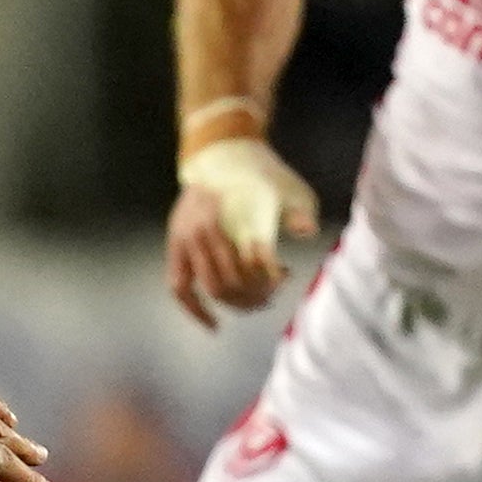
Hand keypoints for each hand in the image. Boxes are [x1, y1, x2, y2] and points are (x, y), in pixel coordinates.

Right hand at [168, 136, 318, 324]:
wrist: (220, 157)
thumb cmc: (257, 174)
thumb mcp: (285, 185)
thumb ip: (297, 210)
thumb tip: (306, 232)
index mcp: (230, 214)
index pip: (253, 261)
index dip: (271, 277)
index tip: (285, 276)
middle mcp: (204, 230)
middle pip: (232, 280)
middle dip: (255, 295)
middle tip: (271, 295)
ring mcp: (186, 240)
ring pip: (210, 288)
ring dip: (235, 302)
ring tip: (253, 304)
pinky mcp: (175, 248)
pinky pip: (180, 287)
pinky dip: (195, 309)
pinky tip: (213, 324)